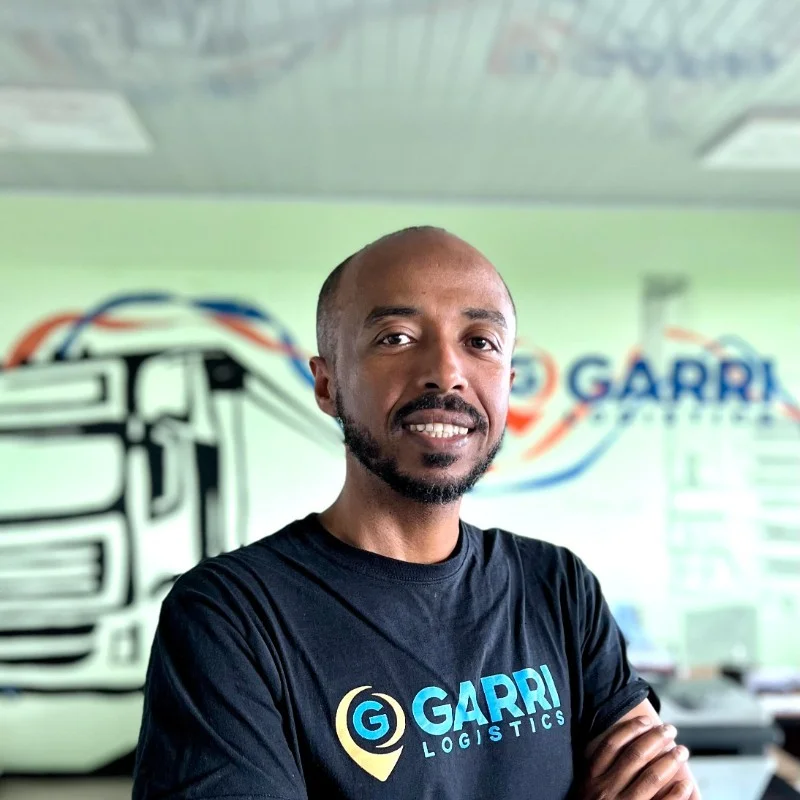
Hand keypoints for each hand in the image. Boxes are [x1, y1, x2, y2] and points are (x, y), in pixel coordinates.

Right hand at [575, 716, 700, 799]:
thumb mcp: (584, 791)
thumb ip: (595, 774)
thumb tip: (614, 750)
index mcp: (589, 780)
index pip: (611, 745)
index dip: (630, 730)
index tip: (645, 720)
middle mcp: (604, 791)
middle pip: (634, 756)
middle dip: (654, 740)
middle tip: (670, 730)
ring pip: (650, 777)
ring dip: (669, 761)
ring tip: (681, 751)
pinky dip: (676, 794)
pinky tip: (686, 785)